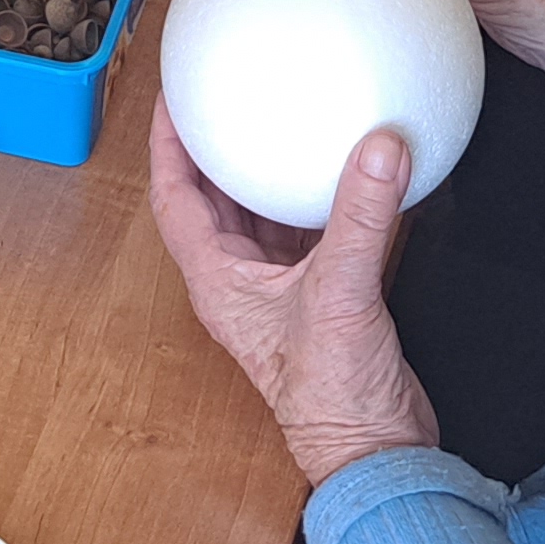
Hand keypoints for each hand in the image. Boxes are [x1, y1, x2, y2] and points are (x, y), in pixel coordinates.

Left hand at [148, 113, 439, 487]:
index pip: (174, 196)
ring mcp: (279, 289)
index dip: (166, 143)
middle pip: (214, 197)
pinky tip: (347, 170)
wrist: (373, 449)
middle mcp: (240, 280)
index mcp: (217, 279)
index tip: (171, 95)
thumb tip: (378, 148)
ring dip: (269, 170)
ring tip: (280, 118)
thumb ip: (361, 216)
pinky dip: (322, 197)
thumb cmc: (331, 396)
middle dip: (217, 146)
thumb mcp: (341, 292)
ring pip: (262, 214)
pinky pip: (312, 231)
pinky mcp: (321, 295)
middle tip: (227, 95)